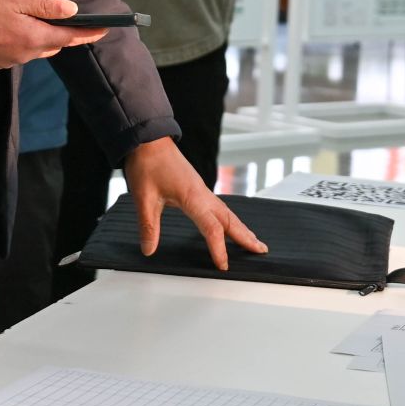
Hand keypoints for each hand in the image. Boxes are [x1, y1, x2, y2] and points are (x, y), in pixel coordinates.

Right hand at [0, 0, 105, 68]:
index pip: (70, 38)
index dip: (89, 33)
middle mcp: (25, 55)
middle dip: (63, 34)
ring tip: (37, 21)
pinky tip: (11, 30)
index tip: (105, 29)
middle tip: (70, 20)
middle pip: (53, 45)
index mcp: (34, 38)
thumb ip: (46, 6)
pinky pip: (18, 53)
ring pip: (35, 50)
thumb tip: (73, 11)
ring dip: (41, 38)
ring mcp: (10, 61)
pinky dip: (22, 42)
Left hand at [120, 138, 266, 270]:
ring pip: (227, 212)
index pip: (211, 227)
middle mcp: (202, 193)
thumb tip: (149, 250)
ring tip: (253, 240)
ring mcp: (201, 189)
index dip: (219, 248)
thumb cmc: (148, 163)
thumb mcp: (144, 197)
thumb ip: (148, 226)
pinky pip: (219, 206)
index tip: (224, 265)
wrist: (149, 139)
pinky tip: (230, 223)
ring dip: (241, 227)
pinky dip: (229, 218)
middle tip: (261, 250)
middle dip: (246, 236)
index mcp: (192, 196)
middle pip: (230, 219)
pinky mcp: (197, 187)